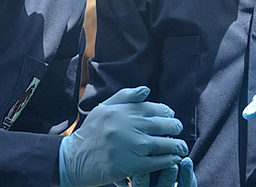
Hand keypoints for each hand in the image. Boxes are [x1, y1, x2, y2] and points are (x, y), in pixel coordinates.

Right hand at [59, 87, 187, 186]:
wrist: (73, 159)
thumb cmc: (90, 133)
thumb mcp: (103, 108)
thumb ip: (125, 96)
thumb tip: (146, 90)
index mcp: (122, 111)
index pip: (153, 108)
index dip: (166, 113)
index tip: (171, 116)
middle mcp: (128, 126)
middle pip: (161, 125)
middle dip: (174, 128)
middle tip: (178, 130)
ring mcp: (130, 146)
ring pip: (162, 144)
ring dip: (176, 145)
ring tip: (182, 147)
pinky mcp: (131, 165)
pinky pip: (156, 162)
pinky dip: (168, 160)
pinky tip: (173, 160)